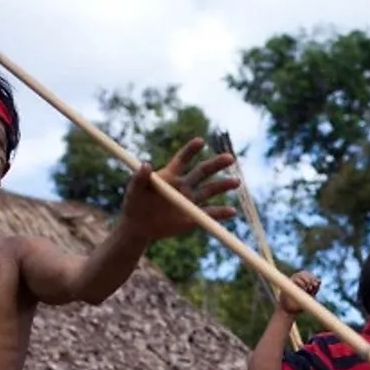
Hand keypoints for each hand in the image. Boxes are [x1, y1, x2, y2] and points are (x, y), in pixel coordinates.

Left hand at [121, 137, 240, 239]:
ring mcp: (189, 202)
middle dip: (216, 165)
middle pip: (203, 172)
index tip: (200, 141)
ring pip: (210, 191)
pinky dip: (220, 214)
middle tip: (230, 158)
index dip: (191, 150)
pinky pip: (208, 215)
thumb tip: (145, 164)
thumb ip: (139, 178)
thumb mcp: (133, 190)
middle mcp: (183, 186)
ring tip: (236, 182)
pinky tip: (231, 212)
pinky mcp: (192, 219)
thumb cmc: (134, 204)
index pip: (183, 159)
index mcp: (170, 176)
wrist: (138, 227)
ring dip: (223, 186)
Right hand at [279, 271, 320, 314]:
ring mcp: (291, 282)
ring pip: (299, 274)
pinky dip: (301, 282)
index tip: (317, 284)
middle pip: (304, 273)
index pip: (308, 275)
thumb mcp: (310, 298)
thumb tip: (320, 281)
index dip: (313, 277)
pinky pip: (295, 279)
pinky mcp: (287, 285)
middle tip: (314, 285)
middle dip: (310, 278)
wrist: (289, 311)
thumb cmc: (299, 306)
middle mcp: (296, 281)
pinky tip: (305, 288)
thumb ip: (315, 290)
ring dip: (306, 279)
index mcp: (302, 283)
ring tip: (310, 288)